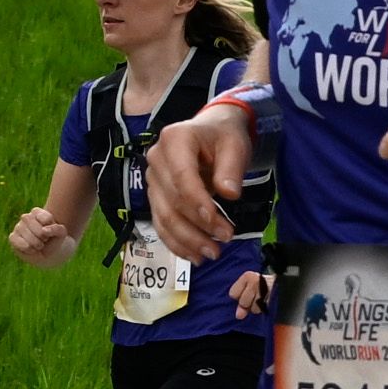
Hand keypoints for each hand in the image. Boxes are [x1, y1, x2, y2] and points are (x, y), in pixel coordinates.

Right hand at [7, 199, 81, 264]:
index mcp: (37, 212)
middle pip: (37, 228)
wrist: (46, 254)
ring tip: (39, 245)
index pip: (46, 218)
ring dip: (37, 244)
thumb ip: (57, 229)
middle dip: (44, 237)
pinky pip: (19, 242)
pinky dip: (28, 249)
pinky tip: (31, 249)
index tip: (51, 231)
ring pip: (29, 236)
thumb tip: (44, 230)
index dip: (51, 228)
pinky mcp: (12, 237)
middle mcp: (26, 217)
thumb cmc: (53, 240)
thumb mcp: (61, 233)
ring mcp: (18, 227)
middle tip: (44, 240)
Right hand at [148, 107, 259, 262]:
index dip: (197, 202)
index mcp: (174, 140)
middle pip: (173, 200)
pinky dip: (176, 242)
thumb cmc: (223, 137)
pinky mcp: (155, 196)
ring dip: (187, 240)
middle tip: (225, 239)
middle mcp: (156, 160)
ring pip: (164, 216)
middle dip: (198, 225)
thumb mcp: (235, 145)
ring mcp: (152, 179)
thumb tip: (229, 194)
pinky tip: (193, 255)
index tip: (216, 222)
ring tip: (212, 253)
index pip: (182, 176)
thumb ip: (231, 168)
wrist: (210, 133)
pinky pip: (160, 223)